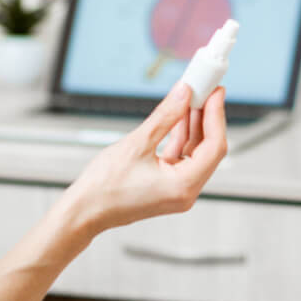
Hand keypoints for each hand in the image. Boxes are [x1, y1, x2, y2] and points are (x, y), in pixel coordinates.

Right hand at [70, 82, 226, 234]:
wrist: (84, 211)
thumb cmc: (104, 187)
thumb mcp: (137, 144)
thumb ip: (165, 117)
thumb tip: (184, 93)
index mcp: (184, 186)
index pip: (214, 146)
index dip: (216, 115)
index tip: (216, 91)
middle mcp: (186, 191)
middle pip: (208, 148)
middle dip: (206, 116)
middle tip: (205, 88)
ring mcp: (177, 190)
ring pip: (194, 151)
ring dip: (192, 124)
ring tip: (190, 96)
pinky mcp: (167, 186)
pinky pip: (181, 157)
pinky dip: (180, 137)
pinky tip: (178, 116)